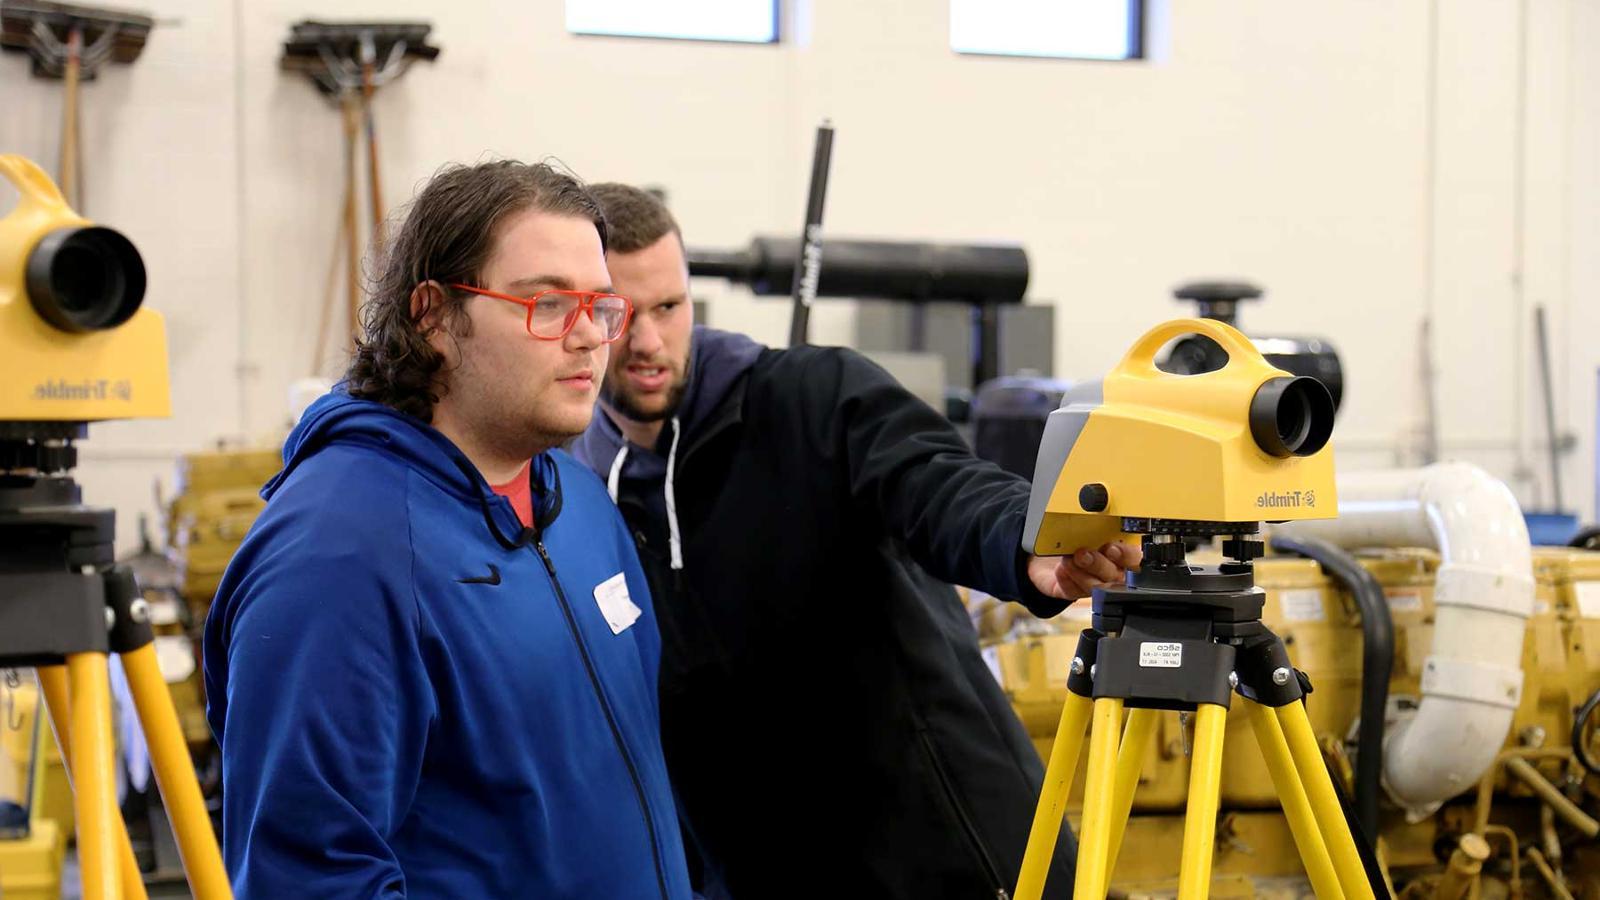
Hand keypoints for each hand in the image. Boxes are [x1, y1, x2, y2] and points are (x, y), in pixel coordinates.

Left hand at [1027, 541, 1142, 601]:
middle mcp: (1112, 572)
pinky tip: (1061, 570)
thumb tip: (1096, 525)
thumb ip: (1098, 532)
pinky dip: (1067, 579)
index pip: (1134, 559)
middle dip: (1098, 564)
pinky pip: (1074, 591)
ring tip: (1068, 560)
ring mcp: (1095, 584)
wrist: (1052, 554)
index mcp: (1122, 553)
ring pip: (1095, 587)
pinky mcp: (1076, 592)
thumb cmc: (1078, 539)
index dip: (1125, 556)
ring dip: (1080, 572)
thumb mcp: (1090, 531)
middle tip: (1083, 554)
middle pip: (1114, 575)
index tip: (1111, 548)